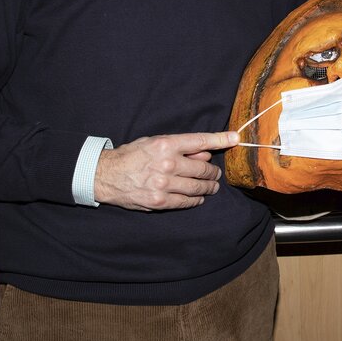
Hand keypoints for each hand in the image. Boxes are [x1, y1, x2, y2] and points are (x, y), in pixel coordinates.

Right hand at [93, 131, 238, 210]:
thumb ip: (180, 147)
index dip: (221, 140)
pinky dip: (196, 200)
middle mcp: (167, 163)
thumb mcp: (154, 142)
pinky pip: (187, 202)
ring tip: (211, 186)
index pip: (200, 141)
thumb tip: (205, 152)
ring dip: (208, 187)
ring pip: (198, 187)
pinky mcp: (160, 201)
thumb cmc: (131, 155)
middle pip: (203, 168)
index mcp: (166, 144)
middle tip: (214, 174)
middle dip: (212, 172)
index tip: (235, 139)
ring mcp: (164, 184)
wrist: (106, 175)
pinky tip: (198, 198)